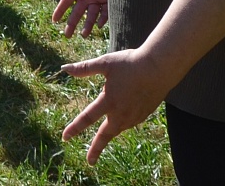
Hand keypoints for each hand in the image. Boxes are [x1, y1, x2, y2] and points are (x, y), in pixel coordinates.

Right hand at [49, 0, 109, 37]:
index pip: (66, 1)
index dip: (60, 10)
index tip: (54, 20)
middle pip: (77, 12)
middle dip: (72, 24)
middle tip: (67, 35)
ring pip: (91, 15)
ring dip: (87, 25)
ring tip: (84, 35)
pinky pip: (105, 12)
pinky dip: (102, 19)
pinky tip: (99, 25)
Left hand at [61, 47, 170, 164]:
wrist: (160, 68)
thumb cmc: (130, 63)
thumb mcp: (105, 63)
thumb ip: (84, 68)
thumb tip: (64, 69)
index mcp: (109, 101)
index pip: (87, 118)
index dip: (75, 128)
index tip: (65, 138)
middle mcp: (121, 113)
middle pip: (105, 135)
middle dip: (96, 148)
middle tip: (89, 161)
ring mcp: (134, 116)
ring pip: (118, 129)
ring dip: (109, 134)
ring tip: (102, 138)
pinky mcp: (144, 114)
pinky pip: (130, 123)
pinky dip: (122, 124)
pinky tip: (121, 119)